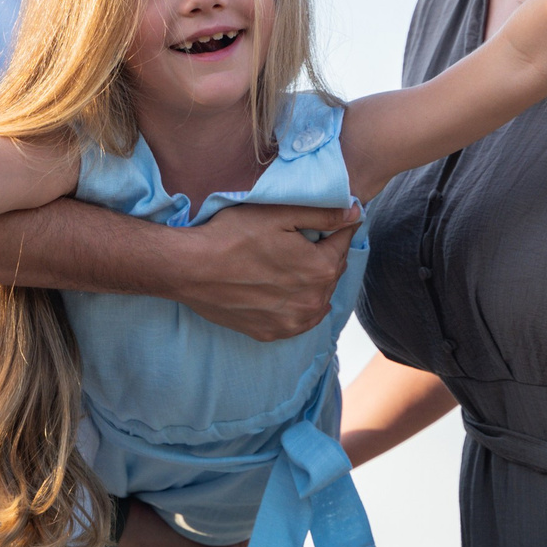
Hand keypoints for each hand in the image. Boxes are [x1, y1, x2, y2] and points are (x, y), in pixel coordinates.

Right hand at [170, 202, 360, 341]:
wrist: (190, 269)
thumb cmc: (233, 236)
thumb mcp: (279, 214)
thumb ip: (323, 213)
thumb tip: (355, 214)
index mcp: (321, 268)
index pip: (342, 243)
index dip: (331, 228)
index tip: (315, 222)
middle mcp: (314, 301)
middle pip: (331, 271)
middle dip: (321, 255)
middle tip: (295, 241)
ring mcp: (293, 322)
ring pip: (316, 297)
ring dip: (309, 282)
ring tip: (284, 266)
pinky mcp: (272, 333)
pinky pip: (297, 319)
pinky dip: (294, 305)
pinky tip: (277, 290)